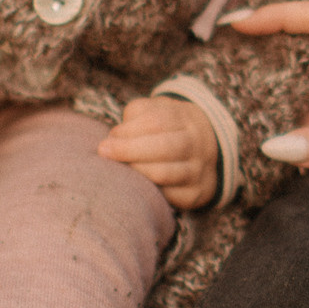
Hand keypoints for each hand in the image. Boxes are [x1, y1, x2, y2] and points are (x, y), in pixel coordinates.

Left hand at [97, 97, 221, 206]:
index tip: (106, 141)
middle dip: (129, 151)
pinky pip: (168, 196)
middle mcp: (198, 144)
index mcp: (186, 119)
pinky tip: (135, 186)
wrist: (205, 148)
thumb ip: (135, 117)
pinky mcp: (197, 194)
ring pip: (164, 174)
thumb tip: (115, 139)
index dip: (128, 131)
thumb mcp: (155, 111)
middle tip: (104, 153)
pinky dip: (148, 191)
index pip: (157, 122)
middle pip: (164, 147)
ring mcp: (200, 170)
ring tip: (119, 170)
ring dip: (136, 171)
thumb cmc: (168, 127)